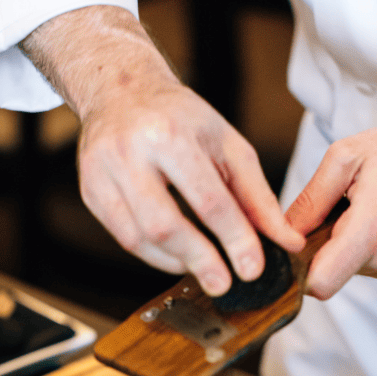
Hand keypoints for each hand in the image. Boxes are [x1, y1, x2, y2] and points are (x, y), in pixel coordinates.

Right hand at [21, 6, 303, 294]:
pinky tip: (178, 257)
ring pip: (139, 237)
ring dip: (177, 262)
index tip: (253, 269)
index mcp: (170, 133)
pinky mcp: (90, 192)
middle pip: (165, 224)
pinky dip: (155, 255)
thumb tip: (286, 242)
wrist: (121, 91)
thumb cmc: (181, 118)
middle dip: (200, 260)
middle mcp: (129, 152)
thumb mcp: (228, 145)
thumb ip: (258, 197)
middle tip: (224, 284)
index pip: (208, 199)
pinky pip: (124, 238)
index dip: (234, 239)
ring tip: (205, 269)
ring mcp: (102, 173)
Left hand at [286, 110, 376, 298]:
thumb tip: (282, 233)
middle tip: (335, 206)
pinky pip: (364, 265)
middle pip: (327, 272)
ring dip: (341, 242)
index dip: (297, 269)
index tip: (294, 243)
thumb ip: (310, 199)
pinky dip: (359, 244)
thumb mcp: (349, 155)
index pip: (320, 284)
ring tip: (362, 205)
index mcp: (373, 229)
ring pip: (345, 268)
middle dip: (319, 245)